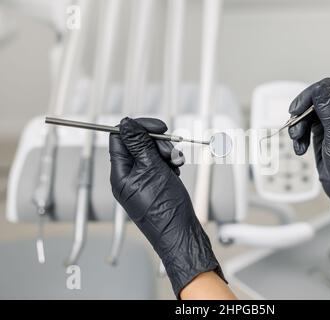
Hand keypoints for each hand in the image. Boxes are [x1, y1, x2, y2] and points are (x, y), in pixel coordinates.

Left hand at [109, 117, 224, 297]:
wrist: (181, 233)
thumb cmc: (165, 210)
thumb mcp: (152, 169)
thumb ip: (139, 144)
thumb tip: (125, 123)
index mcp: (120, 174)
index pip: (120, 138)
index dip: (138, 128)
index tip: (157, 127)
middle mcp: (128, 177)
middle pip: (137, 144)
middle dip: (157, 143)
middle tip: (170, 152)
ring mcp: (141, 181)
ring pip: (151, 154)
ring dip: (166, 153)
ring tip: (176, 164)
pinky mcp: (154, 185)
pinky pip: (160, 165)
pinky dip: (170, 164)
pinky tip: (176, 171)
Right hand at [288, 78, 329, 237]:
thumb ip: (328, 109)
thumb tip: (319, 89)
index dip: (312, 94)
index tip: (299, 106)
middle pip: (315, 99)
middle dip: (302, 111)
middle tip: (292, 119)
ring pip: (307, 114)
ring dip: (298, 126)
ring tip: (297, 140)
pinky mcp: (321, 134)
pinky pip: (304, 128)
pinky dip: (299, 137)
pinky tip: (300, 149)